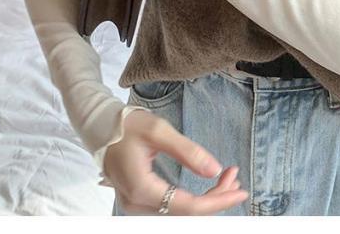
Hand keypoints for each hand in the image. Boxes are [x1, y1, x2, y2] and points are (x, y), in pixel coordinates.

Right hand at [104, 109, 248, 214]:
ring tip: (228, 179)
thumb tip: (214, 170)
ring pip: (180, 211)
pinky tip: (210, 184)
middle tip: (235, 177)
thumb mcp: (159, 131)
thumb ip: (188, 151)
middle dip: (216, 198)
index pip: (187, 207)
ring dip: (207, 198)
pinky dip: (194, 197)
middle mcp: (137, 204)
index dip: (217, 200)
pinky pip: (172, 205)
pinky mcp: (140, 199)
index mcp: (141, 189)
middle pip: (186, 213)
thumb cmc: (127, 126)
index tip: (239, 190)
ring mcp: (136, 204)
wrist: (100, 127)